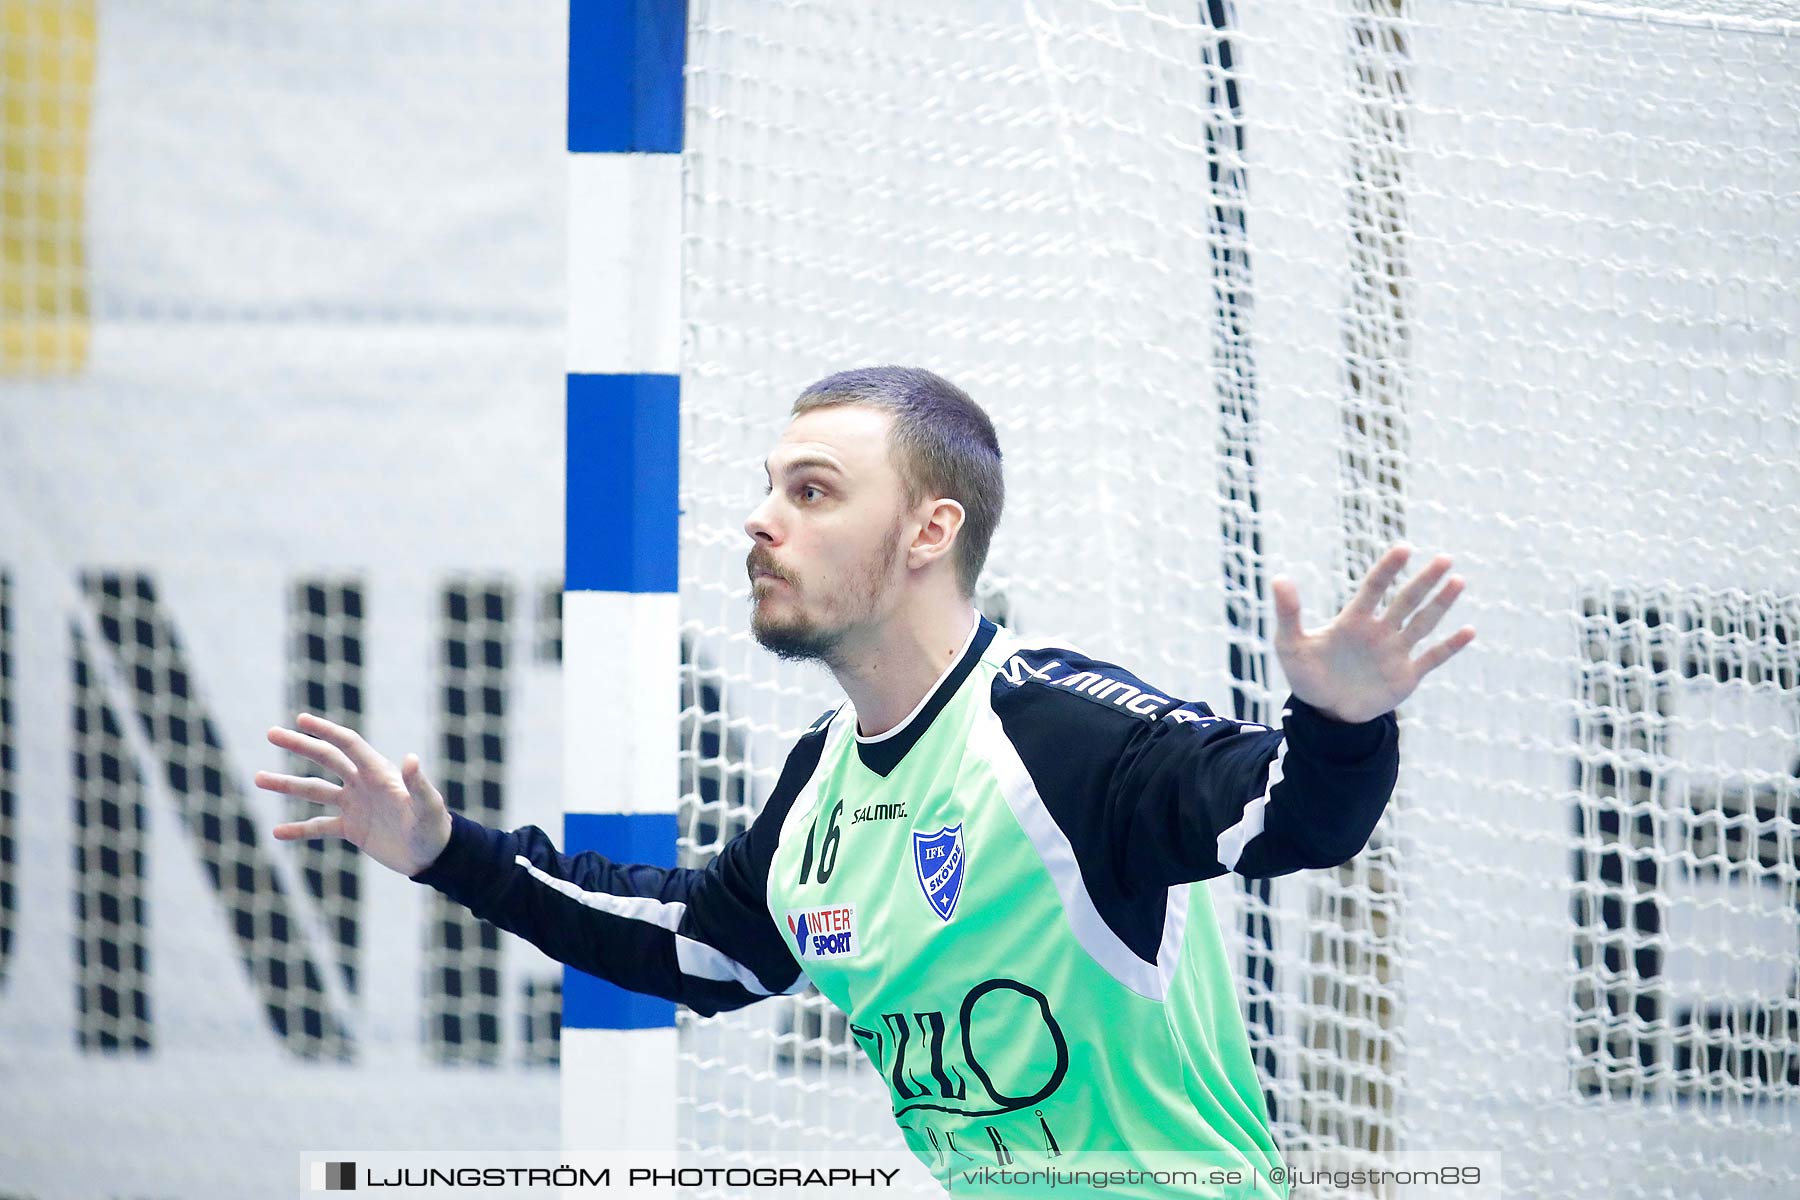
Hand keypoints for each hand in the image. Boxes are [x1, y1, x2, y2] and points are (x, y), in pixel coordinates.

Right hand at [256, 714, 452, 877]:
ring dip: (287, 784)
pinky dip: (299, 830)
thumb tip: (411, 758)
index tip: (301, 719)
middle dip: (299, 745)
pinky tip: (277, 832)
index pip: (348, 744)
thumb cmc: (434, 828)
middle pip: (326, 758)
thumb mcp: (428, 807)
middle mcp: (363, 784)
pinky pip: (319, 827)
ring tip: (258, 778)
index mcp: (379, 772)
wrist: (433, 857)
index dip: (326, 730)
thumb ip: (418, 785)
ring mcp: (355, 805)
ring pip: (314, 791)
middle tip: (271, 733)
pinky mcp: (352, 828)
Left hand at [1270, 543, 1474, 724]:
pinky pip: (1432, 658)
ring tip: (1458, 581)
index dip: (1388, 569)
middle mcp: (1379, 631)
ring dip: (1441, 604)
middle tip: (1444, 558)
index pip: (1374, 588)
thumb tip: (1278, 578)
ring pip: (1423, 623)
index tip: (1404, 549)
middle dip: (1424, 581)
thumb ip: (1288, 613)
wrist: (1325, 714)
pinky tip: (1468, 630)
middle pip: (1406, 600)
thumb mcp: (1290, 645)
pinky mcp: (1406, 676)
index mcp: (1354, 620)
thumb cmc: (1306, 675)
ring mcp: (1395, 653)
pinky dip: (1449, 646)